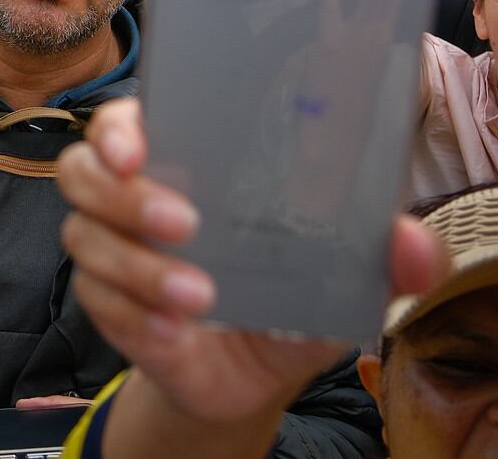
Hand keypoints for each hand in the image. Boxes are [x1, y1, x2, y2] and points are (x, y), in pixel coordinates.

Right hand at [58, 99, 444, 437]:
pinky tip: (174, 333)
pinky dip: (136, 318)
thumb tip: (414, 244)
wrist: (253, 376)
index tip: (138, 149)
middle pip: (83, 170)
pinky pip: (97, 302)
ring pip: (84, 238)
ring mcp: (113, 251)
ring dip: (138, 267)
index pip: (125, 120)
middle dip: (125, 195)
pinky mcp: (108, 307)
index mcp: (183, 162)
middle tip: (186, 224)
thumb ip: (383, 255)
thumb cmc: (289, 295)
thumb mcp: (342, 274)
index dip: (119, 128)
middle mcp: (132, 197)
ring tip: (198, 297)